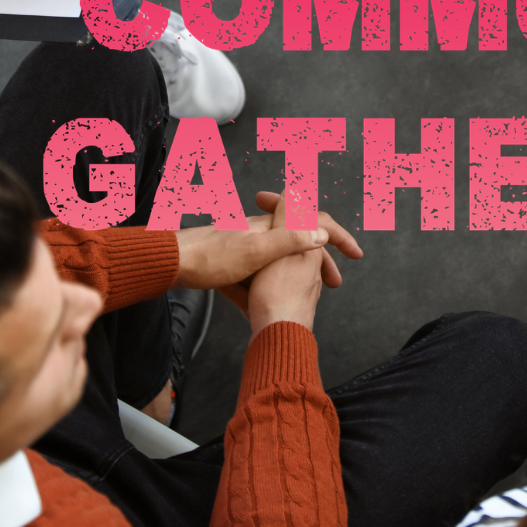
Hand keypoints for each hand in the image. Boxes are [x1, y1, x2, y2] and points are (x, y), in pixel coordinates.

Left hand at [175, 190, 361, 319]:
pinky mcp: (234, 263)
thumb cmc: (212, 257)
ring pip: (282, 261)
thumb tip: (322, 233)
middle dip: (321, 261)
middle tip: (335, 282)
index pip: (316, 223)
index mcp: (274, 227)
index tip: (356, 255)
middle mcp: (264, 233)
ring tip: (307, 298)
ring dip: (296, 276)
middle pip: (301, 243)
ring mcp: (248, 247)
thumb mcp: (256, 250)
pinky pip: (261, 273)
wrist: (170, 263)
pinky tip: (266, 304)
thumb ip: (290, 239)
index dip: (340, 236)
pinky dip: (270, 285)